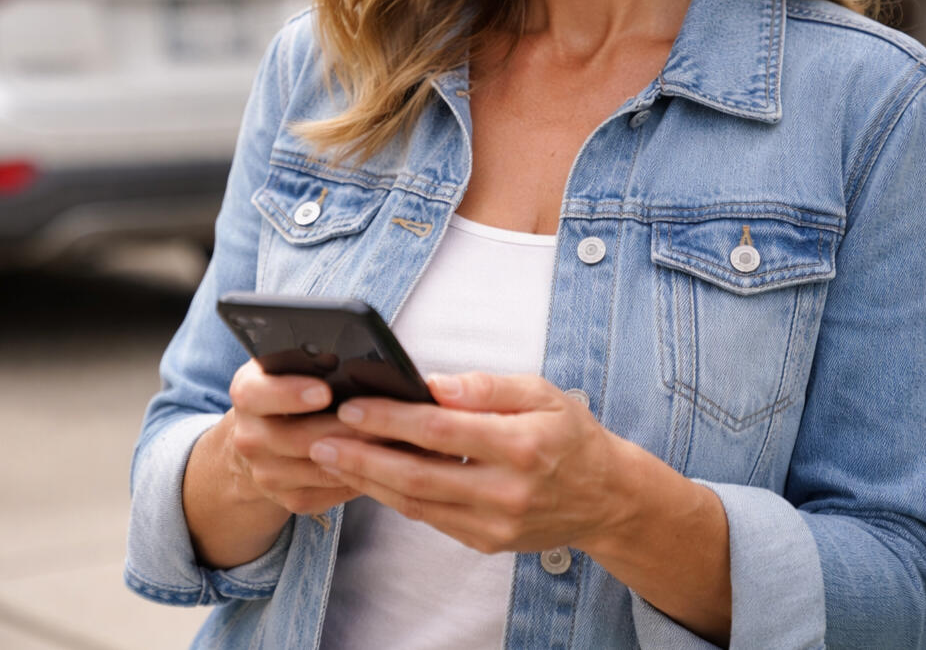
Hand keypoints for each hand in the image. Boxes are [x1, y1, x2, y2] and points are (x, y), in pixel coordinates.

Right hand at [223, 360, 370, 516]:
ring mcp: (266, 473)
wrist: (262, 437)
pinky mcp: (288, 498)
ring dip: (359, 456)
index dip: (291, 393)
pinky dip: (357, 478)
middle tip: (382, 419)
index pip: (259, 394)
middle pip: (299, 438)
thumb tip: (349, 358)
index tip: (324, 391)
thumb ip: (309, 361)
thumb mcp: (287, 367)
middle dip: (345, 428)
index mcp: (248, 393)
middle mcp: (249, 437)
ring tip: (392, 439)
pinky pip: (329, 492)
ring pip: (320, 468)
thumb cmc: (287, 390)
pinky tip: (381, 463)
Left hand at [306, 371, 638, 553]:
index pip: (442, 431)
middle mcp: (506, 491)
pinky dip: (395, 498)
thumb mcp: (540, 392)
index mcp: (521, 445)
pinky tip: (369, 478)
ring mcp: (495, 524)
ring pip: (418, 503)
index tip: (354, 405)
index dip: (392, 419)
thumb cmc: (569, 434)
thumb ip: (486, 387)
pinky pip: (430, 519)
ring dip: (368, 481)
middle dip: (363, 456)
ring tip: (330, 459)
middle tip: (320, 439)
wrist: (605, 497)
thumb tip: (435, 383)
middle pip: (419, 474)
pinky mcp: (486, 542)